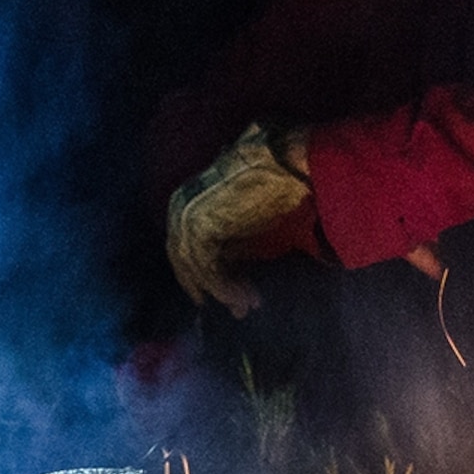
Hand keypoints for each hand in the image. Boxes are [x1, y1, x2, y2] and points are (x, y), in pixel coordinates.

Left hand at [166, 122, 310, 316]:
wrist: (292, 166)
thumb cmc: (279, 185)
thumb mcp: (251, 220)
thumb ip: (236, 243)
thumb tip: (233, 271)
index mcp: (189, 199)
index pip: (186, 246)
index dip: (205, 274)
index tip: (229, 294)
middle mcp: (181, 204)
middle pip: (185, 258)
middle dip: (210, 286)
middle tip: (239, 308)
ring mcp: (187, 214)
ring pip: (196, 266)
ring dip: (223, 291)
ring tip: (249, 305)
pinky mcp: (200, 226)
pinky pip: (206, 268)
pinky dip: (224, 287)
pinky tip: (245, 297)